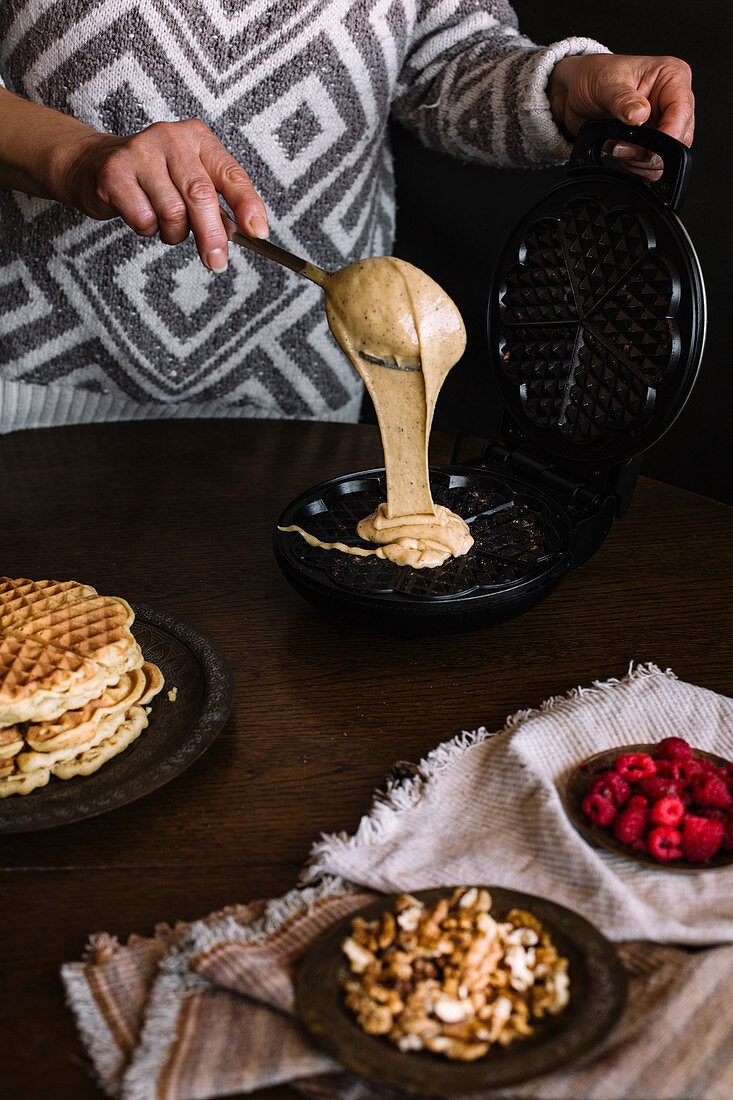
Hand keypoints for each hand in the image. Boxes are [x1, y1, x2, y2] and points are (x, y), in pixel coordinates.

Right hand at [56, 119, 268, 270]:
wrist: (92, 164)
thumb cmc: (151, 178)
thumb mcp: (188, 181)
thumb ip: (216, 203)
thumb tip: (240, 232)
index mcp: (198, 139)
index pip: (231, 174)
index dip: (247, 205)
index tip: (258, 232)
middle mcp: (171, 138)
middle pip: (201, 195)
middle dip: (212, 235)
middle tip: (216, 262)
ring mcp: (140, 151)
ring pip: (172, 211)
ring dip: (173, 233)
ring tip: (165, 225)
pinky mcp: (114, 172)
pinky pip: (143, 218)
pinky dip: (146, 229)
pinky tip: (140, 215)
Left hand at [548, 54, 693, 178]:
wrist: (576, 92)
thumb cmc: (594, 76)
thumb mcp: (605, 84)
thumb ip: (623, 100)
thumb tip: (639, 115)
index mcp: (671, 76)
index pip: (682, 111)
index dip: (669, 134)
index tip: (649, 149)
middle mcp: (672, 99)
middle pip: (679, 138)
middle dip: (650, 151)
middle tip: (621, 148)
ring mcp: (664, 122)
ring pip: (667, 156)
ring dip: (640, 161)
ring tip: (616, 147)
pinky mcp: (653, 141)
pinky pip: (654, 165)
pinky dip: (636, 166)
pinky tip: (620, 153)